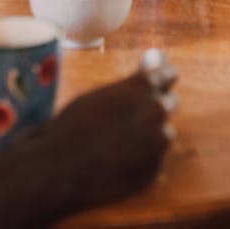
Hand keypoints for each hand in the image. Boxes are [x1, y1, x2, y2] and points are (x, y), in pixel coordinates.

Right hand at [30, 71, 173, 211]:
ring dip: (147, 137)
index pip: (167, 74)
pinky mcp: (155, 170)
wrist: (60, 169)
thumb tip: (155, 59)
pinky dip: (141, 161)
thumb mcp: (101, 96)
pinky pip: (154, 161)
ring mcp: (158, 143)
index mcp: (142, 87)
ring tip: (115, 144)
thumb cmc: (74, 126)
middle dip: (154, 108)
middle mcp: (156, 111)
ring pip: (162, 135)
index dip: (165, 76)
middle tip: (132, 117)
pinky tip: (116, 163)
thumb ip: (131, 83)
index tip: (164, 78)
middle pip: (169, 104)